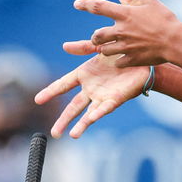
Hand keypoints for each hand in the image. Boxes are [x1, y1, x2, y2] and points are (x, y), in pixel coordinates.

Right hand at [34, 51, 148, 138]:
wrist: (143, 59)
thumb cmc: (121, 52)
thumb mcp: (100, 46)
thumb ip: (83, 47)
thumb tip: (64, 46)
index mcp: (84, 74)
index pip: (63, 84)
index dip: (50, 91)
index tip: (37, 100)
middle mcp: (91, 88)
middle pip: (73, 107)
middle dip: (63, 120)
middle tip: (54, 133)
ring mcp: (102, 96)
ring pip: (88, 113)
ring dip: (81, 124)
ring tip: (72, 135)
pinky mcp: (116, 99)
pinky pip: (105, 108)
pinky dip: (98, 113)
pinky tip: (91, 119)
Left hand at [71, 0, 181, 66]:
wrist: (177, 43)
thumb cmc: (166, 20)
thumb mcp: (150, 3)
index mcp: (125, 14)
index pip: (99, 7)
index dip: (86, 4)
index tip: (76, 4)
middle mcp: (121, 31)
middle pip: (97, 35)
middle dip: (96, 37)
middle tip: (100, 37)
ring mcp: (125, 47)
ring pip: (104, 50)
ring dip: (106, 48)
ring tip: (114, 46)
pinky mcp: (131, 59)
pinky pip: (117, 62)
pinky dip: (119, 60)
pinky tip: (126, 56)